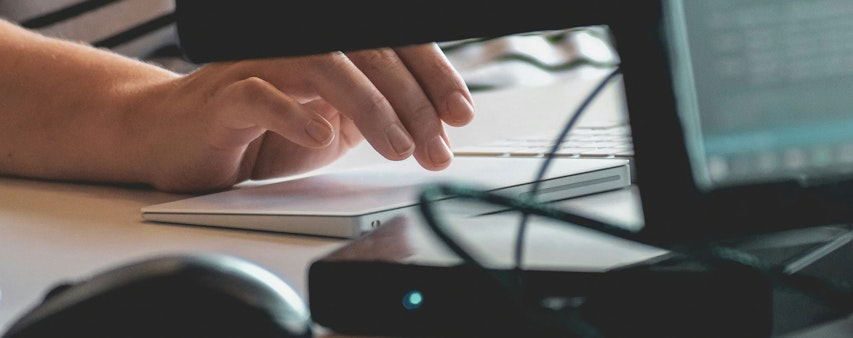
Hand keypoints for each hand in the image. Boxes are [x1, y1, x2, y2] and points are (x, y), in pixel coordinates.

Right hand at [138, 43, 474, 191]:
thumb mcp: (333, 123)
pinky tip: (321, 136)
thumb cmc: (258, 129)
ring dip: (371, 108)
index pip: (393, 47)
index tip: (460, 113)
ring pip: (325, 67)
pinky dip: (294, 114)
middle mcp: (299, 46)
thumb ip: (376, 113)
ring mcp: (260, 65)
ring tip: (397, 146)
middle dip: (413, 103)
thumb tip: (435, 123)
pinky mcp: (224, 96)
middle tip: (437, 146)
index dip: (432, 75)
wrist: (178, 139)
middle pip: (369, 53)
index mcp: (331, 50)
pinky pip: (262, 96)